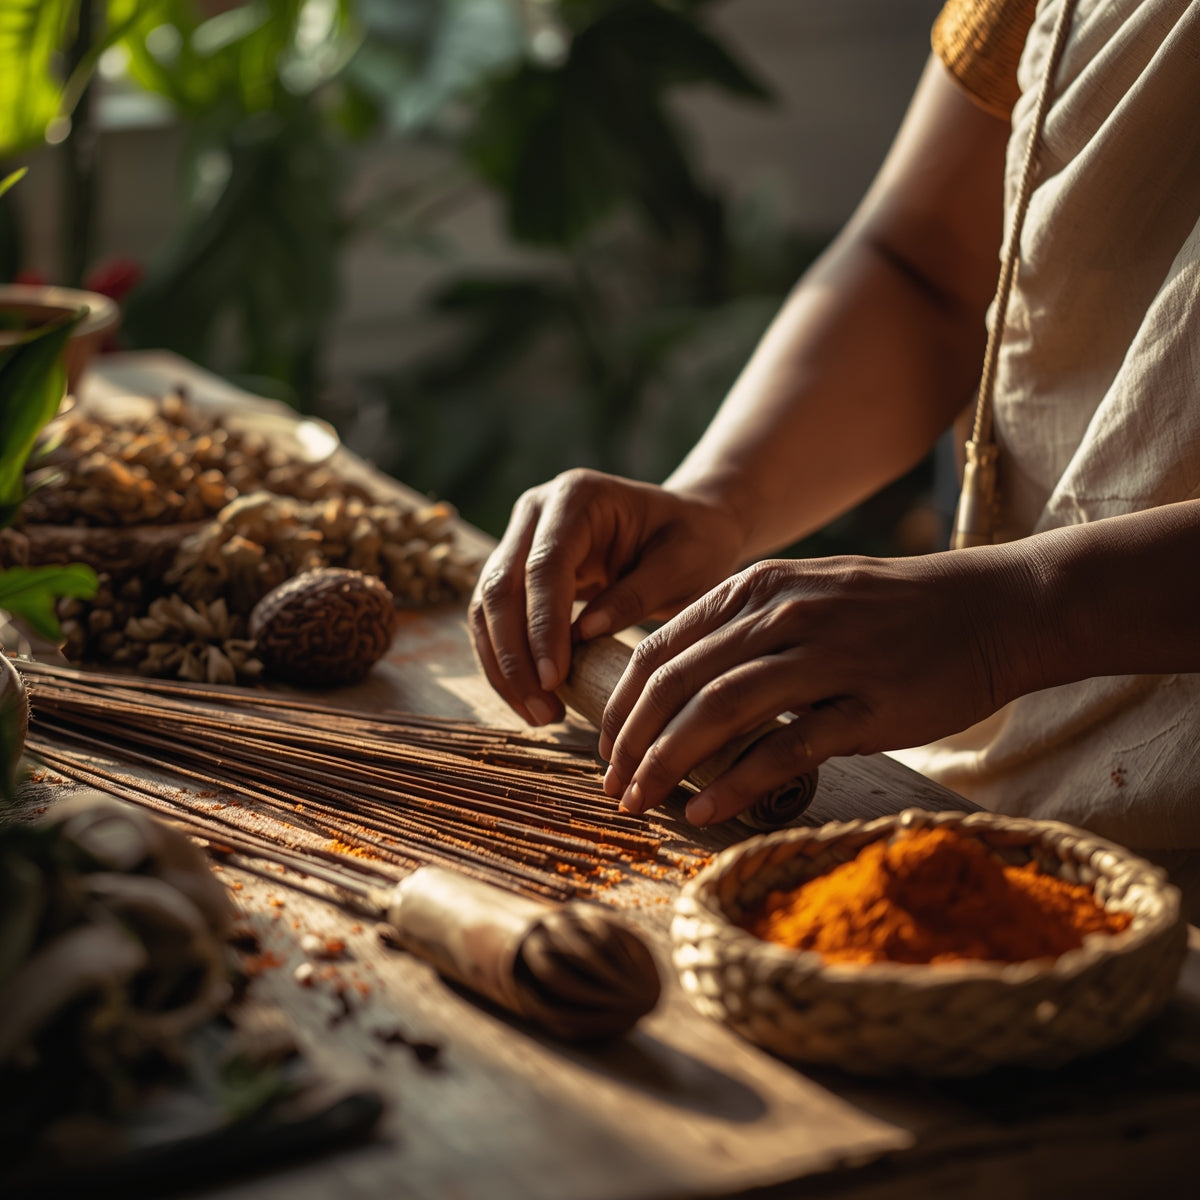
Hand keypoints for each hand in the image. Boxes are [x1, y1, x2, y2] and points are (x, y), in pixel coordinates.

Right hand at [469, 469, 744, 725]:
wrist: (690, 527)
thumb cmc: (695, 542)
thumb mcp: (685, 565)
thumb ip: (637, 594)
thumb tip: (584, 634)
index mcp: (578, 496)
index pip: (543, 566)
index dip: (542, 626)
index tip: (553, 679)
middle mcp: (538, 510)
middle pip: (501, 586)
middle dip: (515, 655)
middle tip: (543, 710)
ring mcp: (522, 537)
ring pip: (487, 607)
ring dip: (504, 665)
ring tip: (539, 714)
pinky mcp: (518, 570)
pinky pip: (496, 619)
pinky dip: (507, 661)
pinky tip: (531, 699)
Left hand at [601, 552, 1037, 823]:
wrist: (993, 609)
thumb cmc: (890, 611)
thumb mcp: (805, 592)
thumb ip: (741, 626)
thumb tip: (676, 678)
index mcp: (757, 588)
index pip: (660, 648)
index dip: (621, 703)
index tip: (605, 748)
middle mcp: (781, 615)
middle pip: (677, 682)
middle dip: (631, 740)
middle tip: (612, 785)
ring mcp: (824, 657)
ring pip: (717, 711)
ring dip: (666, 762)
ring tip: (640, 802)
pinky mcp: (866, 706)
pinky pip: (784, 747)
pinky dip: (734, 782)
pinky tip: (704, 811)